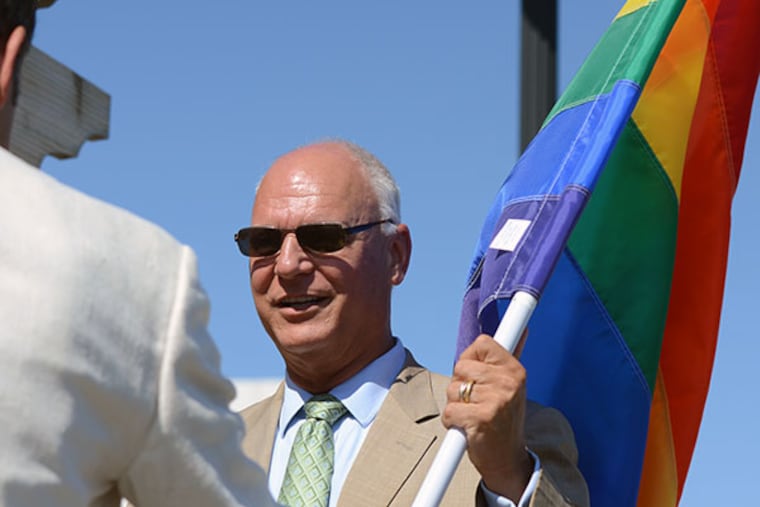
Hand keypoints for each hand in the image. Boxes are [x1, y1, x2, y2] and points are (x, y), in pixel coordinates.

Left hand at [442, 333, 532, 500]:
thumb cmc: (505, 420)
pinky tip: (467, 427)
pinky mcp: (480, 418)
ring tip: (473, 414)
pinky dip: (452, 420)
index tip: (476, 371)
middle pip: (461, 365)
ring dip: (456, 404)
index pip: (483, 343)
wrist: (508, 460)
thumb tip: (521, 329)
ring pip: (453, 388)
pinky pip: (449, 409)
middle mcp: (508, 382)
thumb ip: (510, 357)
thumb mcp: (512, 386)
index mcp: (515, 370)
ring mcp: (496, 400)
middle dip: (460, 384)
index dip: (471, 358)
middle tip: (476, 400)